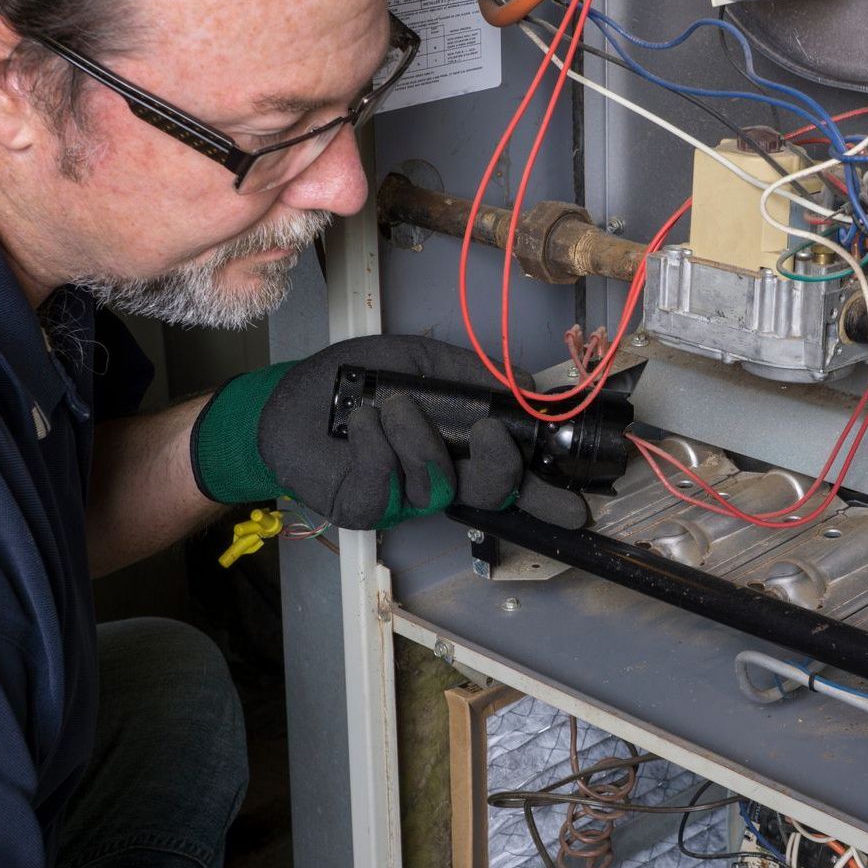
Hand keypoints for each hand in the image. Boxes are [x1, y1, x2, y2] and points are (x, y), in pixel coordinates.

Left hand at [190, 335, 587, 530]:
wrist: (290, 398)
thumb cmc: (355, 380)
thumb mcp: (420, 361)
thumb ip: (472, 373)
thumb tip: (526, 381)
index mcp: (460, 448)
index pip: (512, 478)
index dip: (546, 495)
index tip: (577, 503)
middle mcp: (439, 478)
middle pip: (490, 493)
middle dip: (500, 468)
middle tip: (492, 434)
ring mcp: (402, 499)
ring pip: (436, 485)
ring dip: (417, 437)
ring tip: (390, 404)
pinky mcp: (364, 507)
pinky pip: (385, 484)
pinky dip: (376, 444)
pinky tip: (361, 421)